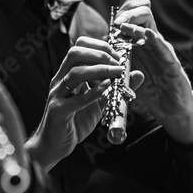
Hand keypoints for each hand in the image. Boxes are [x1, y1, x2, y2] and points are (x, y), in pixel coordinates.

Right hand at [26, 37, 142, 171]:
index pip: (80, 47)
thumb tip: (138, 74)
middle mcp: (60, 80)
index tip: (119, 56)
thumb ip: (117, 87)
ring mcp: (58, 94)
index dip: (101, 47)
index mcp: (68, 73)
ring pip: (74, 73)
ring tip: (117, 73)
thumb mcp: (100, 102)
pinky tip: (107, 87)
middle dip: (100, 54)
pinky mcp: (58, 111)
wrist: (55, 145)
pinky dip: (94, 92)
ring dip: (99, 69)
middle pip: (75, 53)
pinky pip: (76, 99)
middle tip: (119, 63)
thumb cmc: (75, 121)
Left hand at [114, 0, 192, 145]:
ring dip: (136, 25)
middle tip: (116, 21)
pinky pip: (164, 50)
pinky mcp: (173, 65)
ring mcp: (164, 53)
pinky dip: (156, 41)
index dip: (123, 12)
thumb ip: (116, 63)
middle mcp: (154, 44)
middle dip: (128, 12)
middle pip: (144, 15)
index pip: (135, 18)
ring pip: (151, 29)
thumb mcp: (129, 76)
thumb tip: (98, 53)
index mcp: (143, 44)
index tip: (111, 20)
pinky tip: (148, 35)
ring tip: (123, 24)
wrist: (173, 110)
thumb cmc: (152, 92)